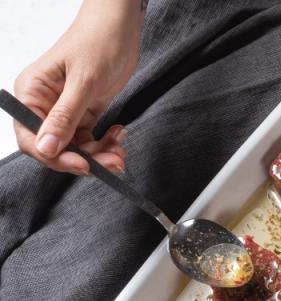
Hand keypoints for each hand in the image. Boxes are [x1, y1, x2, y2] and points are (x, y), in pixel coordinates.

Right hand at [13, 0, 142, 174]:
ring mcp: (64, 110)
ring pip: (75, 147)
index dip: (54, 156)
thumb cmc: (98, 42)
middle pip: (55, 147)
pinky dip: (105, 143)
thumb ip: (65, 117)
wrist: (120, 27)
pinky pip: (90, 139)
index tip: (82, 165)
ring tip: (120, 151)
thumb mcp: (84, 81)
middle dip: (83, 158)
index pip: (31, 138)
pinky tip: (119, 134)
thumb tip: (46, 147)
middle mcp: (44, 104)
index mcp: (32, 93)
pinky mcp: (84, 112)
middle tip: (112, 162)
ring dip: (99, 154)